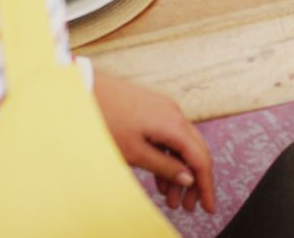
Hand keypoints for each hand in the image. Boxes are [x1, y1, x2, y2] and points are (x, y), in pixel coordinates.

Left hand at [93, 71, 214, 212]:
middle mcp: (175, 114)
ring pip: (182, 145)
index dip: (206, 185)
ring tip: (170, 197)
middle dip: (194, 181)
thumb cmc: (106, 119)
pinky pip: (169, 137)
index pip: (201, 159)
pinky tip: (160, 177)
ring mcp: (164, 110)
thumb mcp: (135, 152)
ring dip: (179, 171)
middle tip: (188, 206)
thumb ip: (165, 166)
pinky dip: (168, 157)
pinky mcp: (153, 110)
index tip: (208, 206)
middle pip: (195, 152)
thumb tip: (188, 179)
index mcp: (174, 125)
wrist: (85, 88)